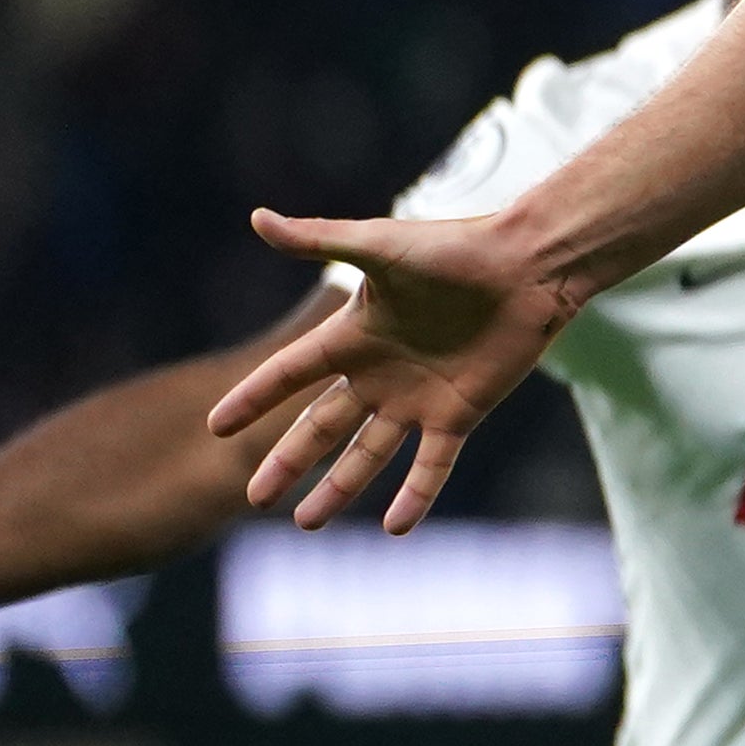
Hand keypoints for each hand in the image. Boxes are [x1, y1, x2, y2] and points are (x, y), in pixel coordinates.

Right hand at [206, 211, 577, 532]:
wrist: (528, 266)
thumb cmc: (455, 248)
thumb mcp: (380, 247)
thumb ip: (318, 240)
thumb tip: (256, 217)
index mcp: (354, 336)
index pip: (289, 374)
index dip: (254, 398)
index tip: (217, 426)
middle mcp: (380, 372)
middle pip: (321, 427)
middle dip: (288, 462)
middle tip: (254, 498)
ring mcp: (418, 398)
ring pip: (368, 455)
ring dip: (338, 489)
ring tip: (307, 523)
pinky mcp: (460, 414)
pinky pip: (432, 466)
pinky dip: (414, 496)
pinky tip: (394, 528)